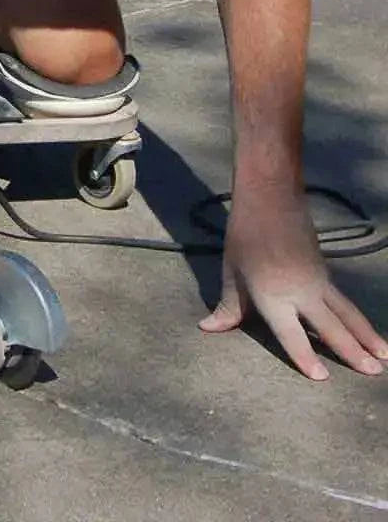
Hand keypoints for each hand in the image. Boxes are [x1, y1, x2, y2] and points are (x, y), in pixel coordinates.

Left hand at [199, 187, 387, 378]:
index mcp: (272, 294)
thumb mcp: (231, 272)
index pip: (290, 332)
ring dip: (366, 336)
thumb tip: (207, 328)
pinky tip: (369, 332)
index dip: (303, 355)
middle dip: (352, 352)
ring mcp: (318, 282)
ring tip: (384, 358)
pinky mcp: (325, 273)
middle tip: (374, 374)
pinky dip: (359, 319)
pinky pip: (345, 302)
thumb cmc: (244, 236)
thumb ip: (228, 306)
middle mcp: (300, 292)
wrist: (270, 199)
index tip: (322, 378)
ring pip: (347, 314)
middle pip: (331, 326)